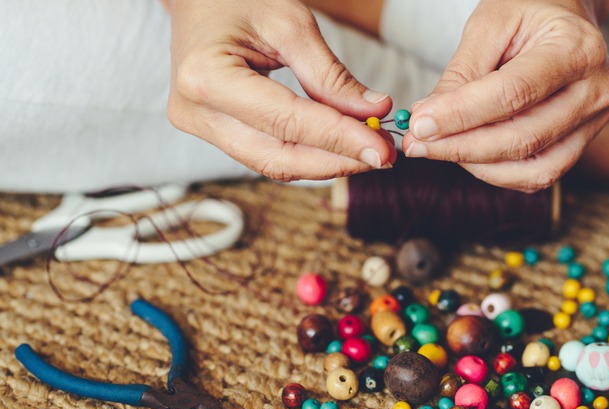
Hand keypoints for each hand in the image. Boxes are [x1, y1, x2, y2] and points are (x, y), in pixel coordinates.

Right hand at [165, 0, 394, 181]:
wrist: (199, 2)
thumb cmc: (240, 0)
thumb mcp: (290, 24)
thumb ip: (331, 75)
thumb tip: (375, 112)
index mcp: (208, 77)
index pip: (286, 122)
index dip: (339, 139)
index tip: (382, 149)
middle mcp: (196, 112)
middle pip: (277, 156)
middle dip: (335, 160)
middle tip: (382, 156)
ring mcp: (200, 126)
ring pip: (272, 163)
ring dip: (325, 162)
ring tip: (367, 152)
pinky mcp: (212, 132)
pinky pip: (265, 154)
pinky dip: (306, 154)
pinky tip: (339, 148)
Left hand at [401, 0, 608, 191]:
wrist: (565, 20)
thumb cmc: (528, 14)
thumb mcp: (489, 25)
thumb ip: (461, 74)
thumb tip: (426, 122)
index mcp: (577, 48)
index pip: (513, 93)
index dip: (461, 114)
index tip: (419, 125)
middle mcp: (596, 89)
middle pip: (523, 137)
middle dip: (461, 147)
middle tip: (417, 144)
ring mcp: (595, 121)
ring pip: (531, 167)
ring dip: (477, 165)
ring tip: (439, 148)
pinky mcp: (582, 143)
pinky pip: (538, 175)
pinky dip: (497, 173)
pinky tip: (468, 156)